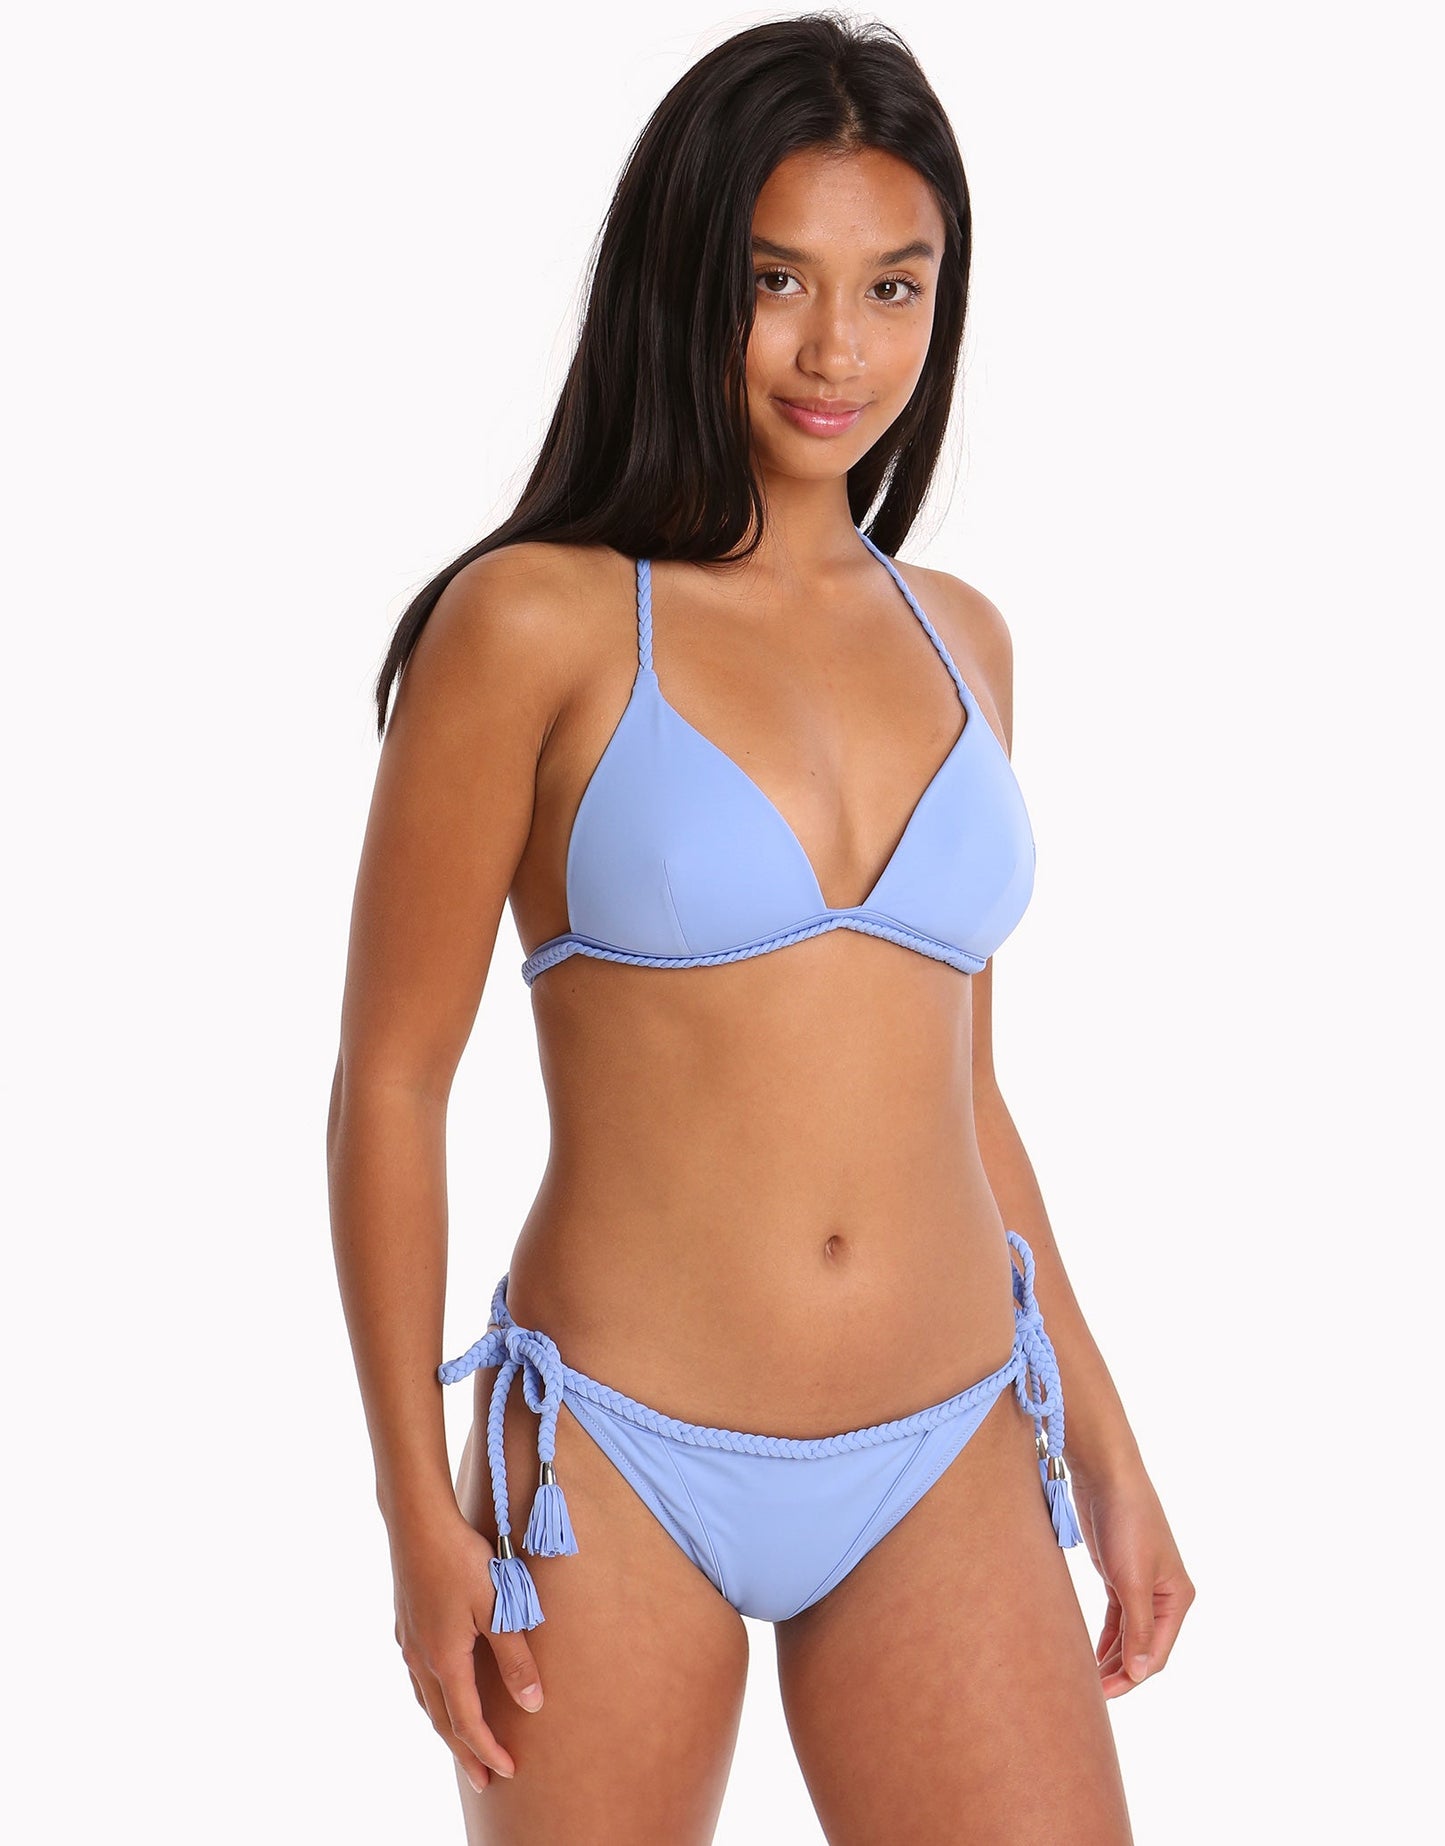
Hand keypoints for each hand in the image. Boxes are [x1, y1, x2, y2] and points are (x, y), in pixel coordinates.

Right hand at [389, 1512, 545, 1788]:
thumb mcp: (498, 1607)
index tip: (507, 1772)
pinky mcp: (405, 1624)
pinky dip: (434, 1698)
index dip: (488, 1750)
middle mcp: (421, 1659)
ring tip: (461, 1743)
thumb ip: (515, 1656)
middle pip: (442, 1721)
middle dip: (464, 1753)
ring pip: (427, 1700)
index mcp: (445, 1660)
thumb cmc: (461, 1560)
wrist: (417, 1522)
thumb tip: (533, 1703)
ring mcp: (409, 1643)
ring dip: (447, 1727)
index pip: (467, 1722)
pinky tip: (441, 1689)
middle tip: (483, 1780)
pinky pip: (419, 1678)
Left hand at [1069, 1464, 1194, 1698]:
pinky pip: (1116, 1616)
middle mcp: (1164, 1595)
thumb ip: (1138, 1629)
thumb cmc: (1125, 1523)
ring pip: (1128, 1633)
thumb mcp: (1132, 1580)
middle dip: (1120, 1670)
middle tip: (1091, 1694)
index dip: (1132, 1677)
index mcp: (1177, 1598)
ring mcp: (1141, 1584)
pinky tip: (1090, 1654)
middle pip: (1143, 1646)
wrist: (1105, 1475)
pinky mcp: (1118, 1574)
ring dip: (1111, 1656)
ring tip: (1087, 1681)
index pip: (1157, 1653)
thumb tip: (1142, 1674)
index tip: (1104, 1695)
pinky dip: (1105, 1636)